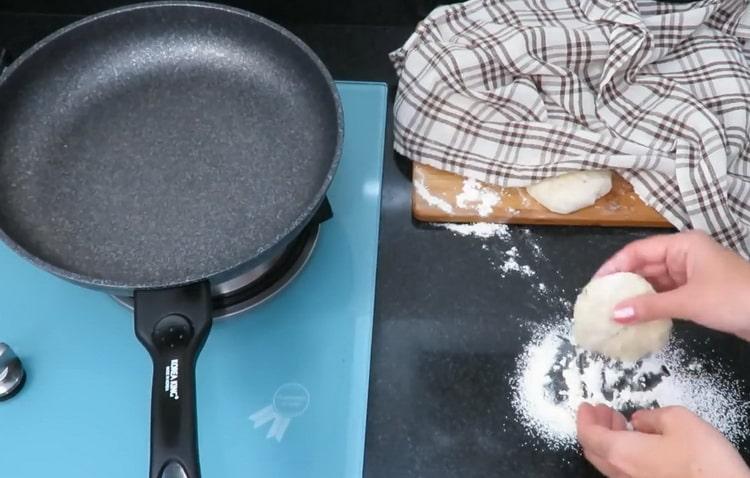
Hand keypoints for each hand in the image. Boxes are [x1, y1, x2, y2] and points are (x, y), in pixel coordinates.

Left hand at [577, 403, 749, 477]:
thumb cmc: (703, 458)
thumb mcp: (679, 420)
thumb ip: (652, 417)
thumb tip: (638, 420)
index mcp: (621, 452)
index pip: (589, 435)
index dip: (584, 419)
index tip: (585, 405)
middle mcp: (622, 472)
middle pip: (595, 450)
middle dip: (596, 427)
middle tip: (603, 410)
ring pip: (610, 461)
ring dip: (609, 438)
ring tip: (620, 421)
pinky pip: (625, 469)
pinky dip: (622, 451)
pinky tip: (638, 440)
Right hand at [594, 230, 749, 340]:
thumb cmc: (734, 298)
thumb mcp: (688, 302)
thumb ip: (649, 307)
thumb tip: (614, 314)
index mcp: (682, 245)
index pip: (637, 251)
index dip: (614, 267)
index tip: (595, 286)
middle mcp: (684, 255)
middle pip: (644, 266)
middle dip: (623, 284)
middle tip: (600, 302)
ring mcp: (691, 274)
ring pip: (654, 282)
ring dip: (636, 296)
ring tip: (613, 312)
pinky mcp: (697, 293)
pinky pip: (666, 295)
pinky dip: (651, 305)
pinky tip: (636, 317)